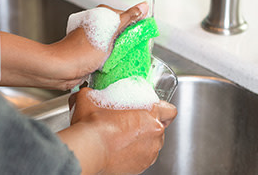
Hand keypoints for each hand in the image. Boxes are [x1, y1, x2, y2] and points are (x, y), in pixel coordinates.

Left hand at [0, 2, 148, 90]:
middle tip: (133, 51)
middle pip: (122, 33)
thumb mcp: (110, 33)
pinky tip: (115, 66)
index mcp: (102, 16)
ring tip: (124, 60)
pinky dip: (112, 61)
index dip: (136, 28)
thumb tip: (143, 6)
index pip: (127, 18)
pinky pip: (108, 56)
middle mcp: (97, 26)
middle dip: (129, 43)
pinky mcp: (91, 53)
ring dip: (121, 53)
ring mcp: (94, 40)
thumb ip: (127, 19)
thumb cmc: (81, 52)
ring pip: (116, 46)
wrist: (61, 70)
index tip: (143, 37)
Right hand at [58, 87, 176, 174]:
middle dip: (150, 125)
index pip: (170, 110)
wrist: (89, 151)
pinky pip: (144, 157)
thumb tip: (87, 91)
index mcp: (150, 114)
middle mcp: (155, 134)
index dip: (164, 109)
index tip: (154, 109)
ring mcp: (150, 152)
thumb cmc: (94, 127)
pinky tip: (121, 149)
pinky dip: (136, 153)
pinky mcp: (142, 166)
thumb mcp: (91, 99)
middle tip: (133, 122)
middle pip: (160, 127)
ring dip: (143, 140)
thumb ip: (92, 92)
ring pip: (153, 143)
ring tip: (126, 137)